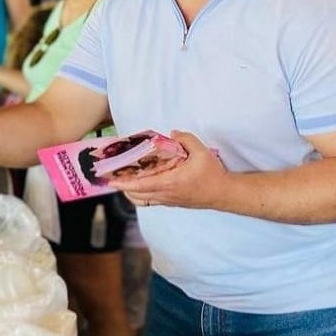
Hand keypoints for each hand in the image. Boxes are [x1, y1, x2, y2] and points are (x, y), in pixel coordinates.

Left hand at [110, 131, 227, 208]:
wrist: (224, 194)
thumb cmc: (213, 174)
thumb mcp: (202, 152)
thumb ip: (186, 139)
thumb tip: (172, 133)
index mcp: (170, 182)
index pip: (141, 185)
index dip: (124, 183)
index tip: (111, 180)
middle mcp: (166, 194)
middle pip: (136, 195)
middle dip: (123, 187)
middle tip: (114, 175)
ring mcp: (168, 200)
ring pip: (142, 200)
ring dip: (130, 192)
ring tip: (123, 180)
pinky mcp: (172, 203)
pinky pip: (150, 201)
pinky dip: (141, 194)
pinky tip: (139, 184)